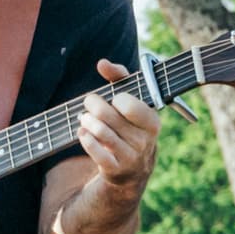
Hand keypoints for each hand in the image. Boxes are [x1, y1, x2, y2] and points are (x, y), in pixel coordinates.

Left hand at [74, 59, 163, 195]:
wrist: (134, 169)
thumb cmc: (130, 124)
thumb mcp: (133, 100)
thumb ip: (119, 77)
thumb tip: (102, 63)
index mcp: (152, 122)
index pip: (128, 104)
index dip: (115, 98)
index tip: (113, 98)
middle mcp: (144, 141)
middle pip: (107, 116)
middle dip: (92, 105)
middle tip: (88, 102)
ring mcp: (130, 157)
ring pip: (100, 132)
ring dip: (86, 121)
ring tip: (83, 117)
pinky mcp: (115, 169)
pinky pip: (95, 151)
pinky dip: (85, 139)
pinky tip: (82, 133)